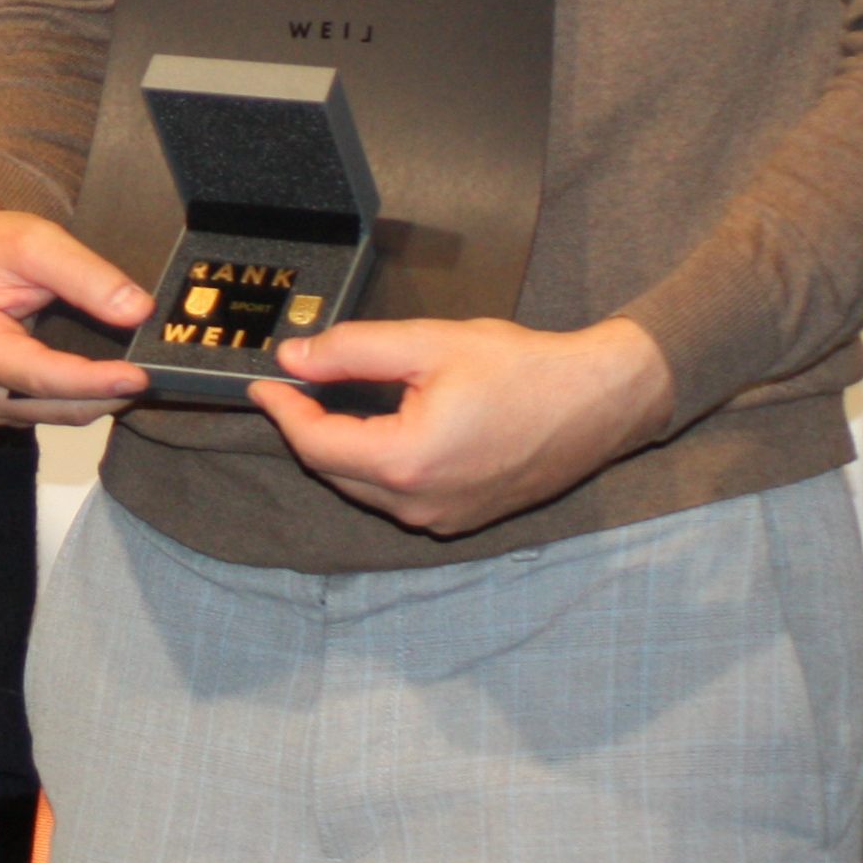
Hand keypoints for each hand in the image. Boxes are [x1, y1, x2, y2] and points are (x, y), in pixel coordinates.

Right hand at [0, 197, 150, 425]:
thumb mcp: (35, 242)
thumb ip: (86, 276)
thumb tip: (138, 311)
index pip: (42, 376)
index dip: (94, 381)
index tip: (139, 377)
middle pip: (55, 405)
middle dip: (106, 394)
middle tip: (155, 374)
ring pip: (58, 414)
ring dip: (98, 398)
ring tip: (136, 372)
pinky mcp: (2, 404)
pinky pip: (51, 410)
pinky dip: (83, 397)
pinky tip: (107, 376)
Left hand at [249, 314, 675, 535]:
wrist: (597, 403)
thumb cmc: (520, 368)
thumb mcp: (429, 343)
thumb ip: (353, 350)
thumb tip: (294, 358)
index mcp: (406, 462)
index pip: (316, 445)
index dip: (283, 411)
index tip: (265, 382)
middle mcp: (419, 505)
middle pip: (334, 470)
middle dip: (308, 428)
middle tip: (295, 384)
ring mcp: (442, 519)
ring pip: (364, 487)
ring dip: (341, 448)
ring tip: (332, 399)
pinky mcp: (460, 519)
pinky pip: (397, 497)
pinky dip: (376, 464)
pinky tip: (381, 427)